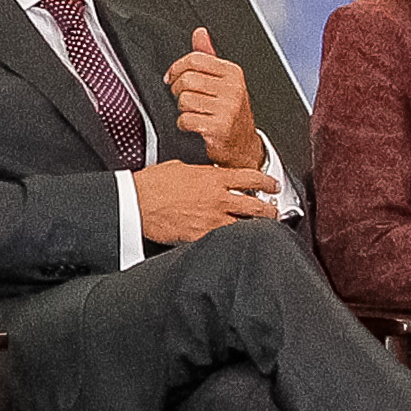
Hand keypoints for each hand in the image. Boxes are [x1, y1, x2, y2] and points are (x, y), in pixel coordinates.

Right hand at [133, 159, 281, 246]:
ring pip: (246, 225)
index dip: (267, 181)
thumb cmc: (151, 185)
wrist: (136, 202)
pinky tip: (237, 242)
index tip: (272, 184)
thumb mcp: (180, 168)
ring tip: (262, 229)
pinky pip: (226, 240)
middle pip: (256, 205)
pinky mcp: (201, 236)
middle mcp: (217, 198)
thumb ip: (200, 173)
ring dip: (257, 227)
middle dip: (270, 209)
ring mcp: (212, 219)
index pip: (250, 177)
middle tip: (274, 211)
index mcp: (212, 178)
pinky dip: (234, 240)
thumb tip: (206, 175)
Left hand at [165, 27, 262, 170]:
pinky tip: (194, 125)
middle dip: (178, 91)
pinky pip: (186, 120)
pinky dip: (184, 125)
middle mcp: (233, 88)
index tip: (171, 78)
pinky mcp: (220, 127)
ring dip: (182, 109)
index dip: (176, 69)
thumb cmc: (228, 111)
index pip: (194, 59)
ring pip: (184, 100)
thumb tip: (199, 33)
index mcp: (232, 72)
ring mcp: (228, 108)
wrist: (243, 145)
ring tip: (193, 112)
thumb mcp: (223, 80)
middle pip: (186, 80)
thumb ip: (208, 56)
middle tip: (184, 98)